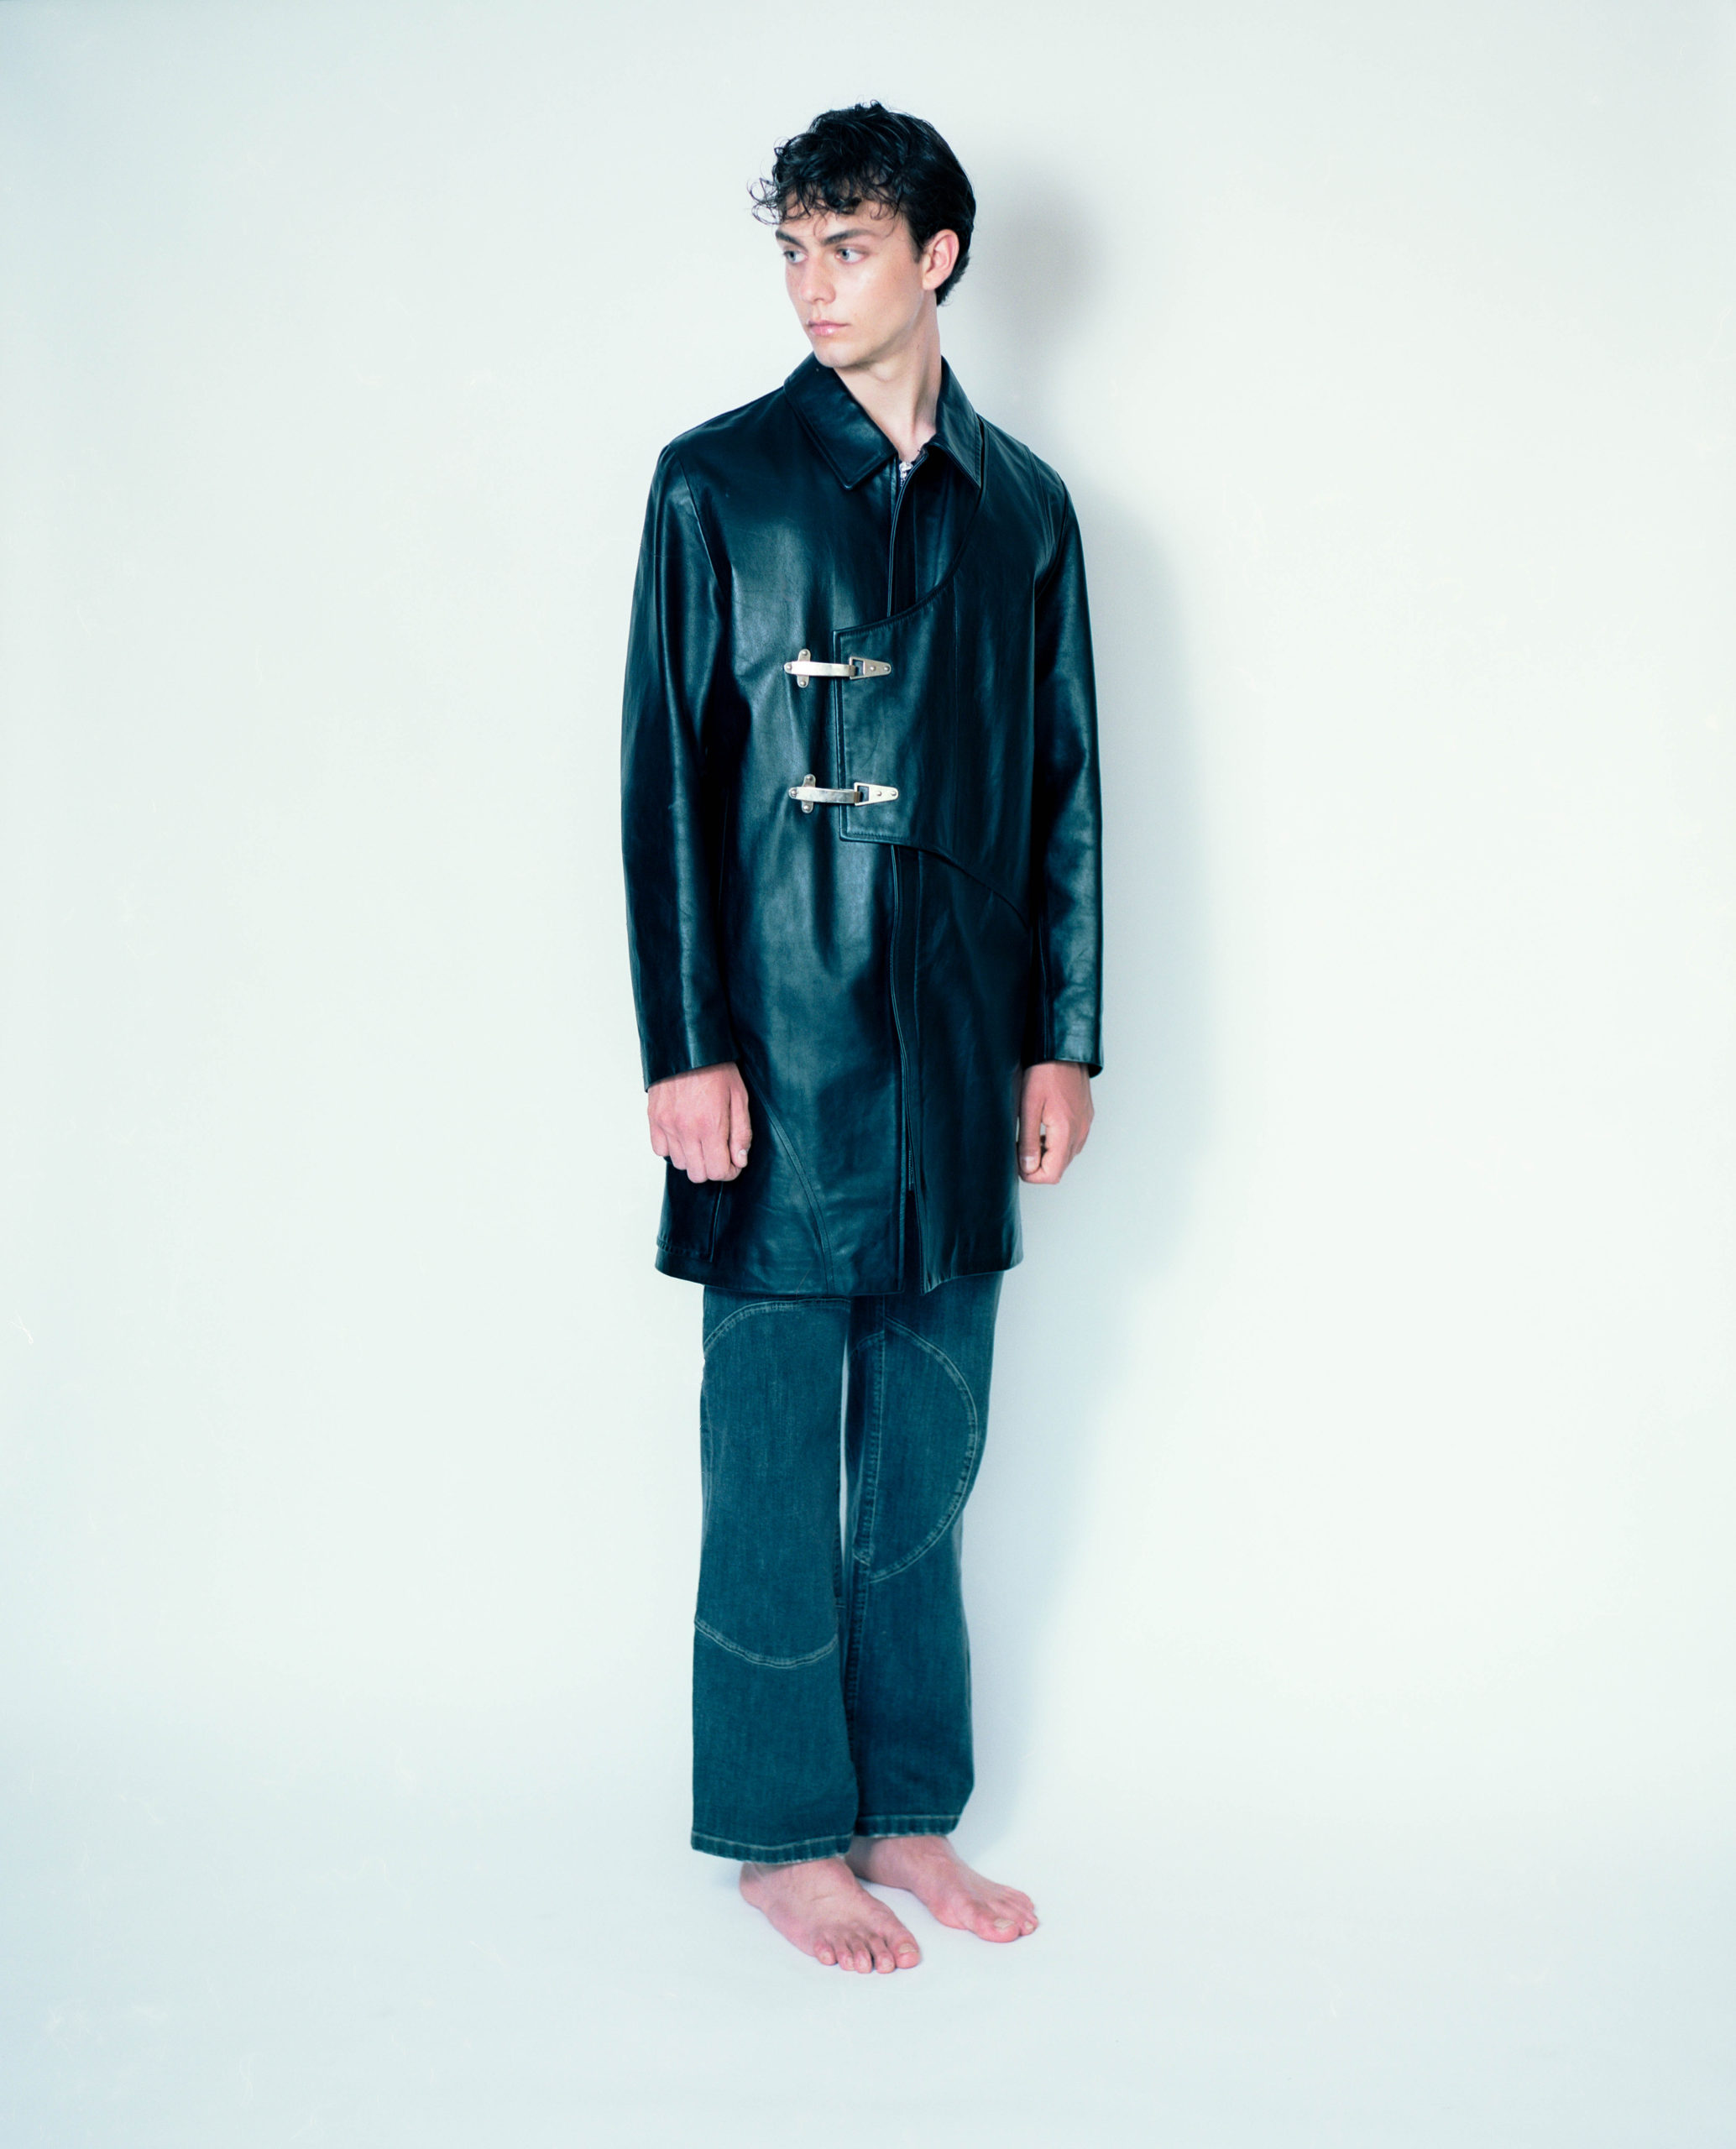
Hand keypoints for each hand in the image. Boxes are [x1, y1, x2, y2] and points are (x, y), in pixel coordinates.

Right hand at [647, 1061, 752, 1182]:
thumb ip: (741, 1133)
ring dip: (693, 1158)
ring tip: (702, 1141)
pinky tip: (684, 1136)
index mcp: (710, 1125)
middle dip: (713, 1168)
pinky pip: (660, 1150)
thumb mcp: (739, 1097)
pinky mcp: (654, 1119)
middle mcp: (685, 1129)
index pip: (718, 1171)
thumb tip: (740, 1160)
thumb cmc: (716, 1067)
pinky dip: (673, 1149)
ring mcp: (667, 1125)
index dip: (729, 1172)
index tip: (733, 1163)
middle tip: (720, 1153)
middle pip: (697, 1173)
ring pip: (679, 1164)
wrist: (688, 1045)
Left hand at [1017, 1061, 1092, 1184]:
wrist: (1064, 1050)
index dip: (1031, 1175)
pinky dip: (1056, 1144)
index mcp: (1066, 1132)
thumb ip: (1029, 1140)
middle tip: (1020, 1148)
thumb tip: (1027, 1167)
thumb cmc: (1045, 1072)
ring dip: (1047, 1155)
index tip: (1017, 1160)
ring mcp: (1085, 1125)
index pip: (1051, 1175)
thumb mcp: (1029, 1107)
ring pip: (1066, 1157)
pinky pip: (1072, 1142)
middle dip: (1037, 1166)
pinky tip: (1044, 1128)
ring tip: (1030, 1137)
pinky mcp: (1085, 1118)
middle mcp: (1080, 1132)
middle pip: (1059, 1169)